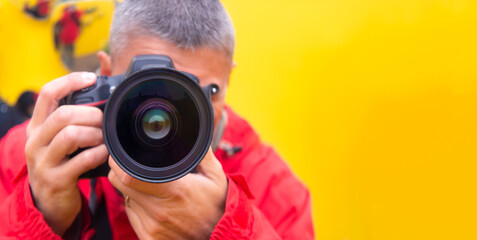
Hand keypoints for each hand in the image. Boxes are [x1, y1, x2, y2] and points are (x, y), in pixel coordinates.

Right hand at [25, 72, 108, 234]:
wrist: (50, 201)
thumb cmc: (62, 162)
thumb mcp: (60, 137)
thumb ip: (77, 112)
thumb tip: (101, 76)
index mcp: (37, 125)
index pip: (48, 93)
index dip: (70, 81)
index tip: (92, 78)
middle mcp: (36, 140)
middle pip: (63, 115)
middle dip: (90, 114)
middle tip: (104, 121)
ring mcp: (43, 161)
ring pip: (71, 136)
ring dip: (95, 134)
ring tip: (103, 138)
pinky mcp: (56, 179)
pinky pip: (81, 160)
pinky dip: (98, 153)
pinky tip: (104, 153)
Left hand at [108, 148, 226, 239]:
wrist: (220, 237)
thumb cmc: (216, 206)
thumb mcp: (215, 176)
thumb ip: (202, 154)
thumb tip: (193, 131)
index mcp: (174, 191)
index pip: (130, 175)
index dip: (119, 162)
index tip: (120, 154)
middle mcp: (159, 211)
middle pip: (120, 184)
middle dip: (121, 171)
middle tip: (133, 166)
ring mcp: (152, 228)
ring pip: (125, 199)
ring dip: (133, 190)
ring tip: (154, 189)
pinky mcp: (148, 239)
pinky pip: (132, 216)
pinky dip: (137, 208)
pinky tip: (155, 206)